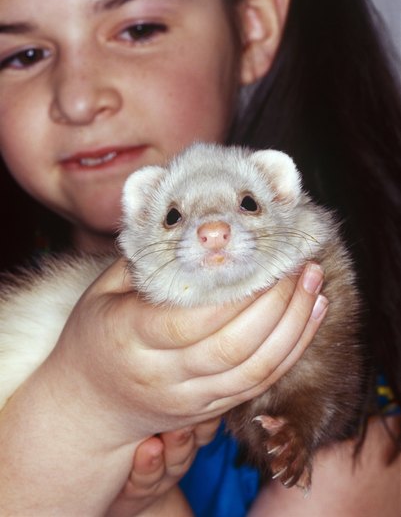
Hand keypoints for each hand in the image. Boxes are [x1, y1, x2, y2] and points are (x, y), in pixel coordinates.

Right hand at [0, 261, 324, 514]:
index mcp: (128, 337)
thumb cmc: (96, 335)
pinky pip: (258, 384)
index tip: (265, 258)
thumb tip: (197, 226)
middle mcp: (161, 375)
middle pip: (232, 346)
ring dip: (294, 326)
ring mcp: (188, 399)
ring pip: (254, 370)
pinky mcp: (208, 411)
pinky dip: (291, 351)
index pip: (189, 320)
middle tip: (301, 265)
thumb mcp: (104, 290)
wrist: (90, 404)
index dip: (235, 293)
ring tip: (314, 285)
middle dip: (277, 304)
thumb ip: (148, 261)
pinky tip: (310, 317)